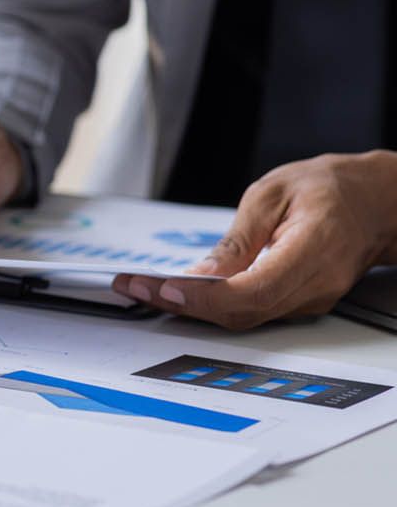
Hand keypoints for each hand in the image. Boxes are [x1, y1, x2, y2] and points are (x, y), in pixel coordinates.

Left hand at [113, 151, 396, 328]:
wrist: (375, 202)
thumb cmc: (328, 188)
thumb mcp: (272, 194)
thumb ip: (237, 240)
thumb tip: (200, 274)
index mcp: (314, 248)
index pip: (254, 290)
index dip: (206, 296)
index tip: (164, 285)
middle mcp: (315, 285)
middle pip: (242, 312)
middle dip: (181, 303)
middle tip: (133, 286)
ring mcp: (310, 300)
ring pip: (242, 318)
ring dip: (189, 307)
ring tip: (143, 288)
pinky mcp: (299, 304)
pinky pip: (250, 312)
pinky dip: (211, 305)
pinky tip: (179, 291)